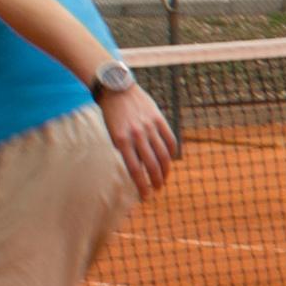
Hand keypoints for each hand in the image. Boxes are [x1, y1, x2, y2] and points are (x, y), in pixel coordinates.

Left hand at [101, 77, 184, 195]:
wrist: (117, 89)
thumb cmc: (113, 115)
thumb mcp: (114, 134)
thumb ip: (126, 150)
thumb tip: (139, 168)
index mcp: (122, 140)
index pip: (135, 169)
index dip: (142, 185)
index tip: (145, 196)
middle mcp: (136, 134)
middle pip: (151, 164)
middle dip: (156, 180)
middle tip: (157, 189)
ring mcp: (149, 126)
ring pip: (163, 154)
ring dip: (165, 170)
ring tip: (164, 178)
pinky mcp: (158, 118)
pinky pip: (169, 139)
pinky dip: (172, 151)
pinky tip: (170, 159)